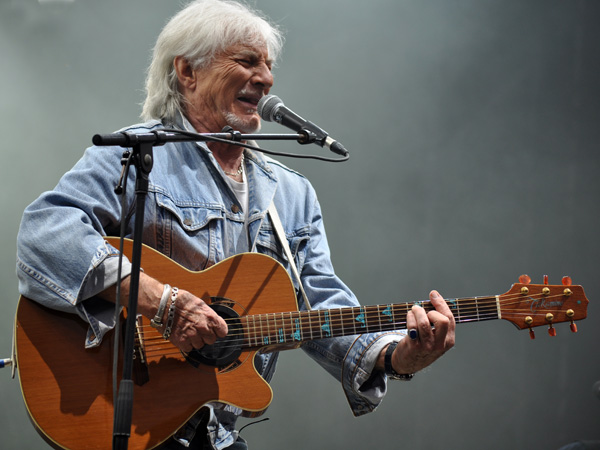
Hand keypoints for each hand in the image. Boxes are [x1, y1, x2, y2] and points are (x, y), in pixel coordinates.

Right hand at [104, 272, 228, 352]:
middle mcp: (203, 327)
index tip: (216, 331)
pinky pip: (189, 348)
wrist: (163, 304)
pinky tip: (182, 335)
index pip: (223, 331)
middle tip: (198, 330)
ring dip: (195, 340)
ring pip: (200, 345)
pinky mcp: (182, 342)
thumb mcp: (199, 304)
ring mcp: (193, 335)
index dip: (218, 331)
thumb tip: (213, 322)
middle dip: (206, 336)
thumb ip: (208, 315)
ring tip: (188, 331)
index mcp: (210, 317)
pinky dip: (186, 344)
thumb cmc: (180, 301)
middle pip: (211, 340)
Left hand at [391, 290, 454, 373]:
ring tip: (414, 310)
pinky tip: (409, 317)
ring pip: (425, 323)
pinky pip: (412, 327)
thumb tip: (434, 296)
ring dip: (418, 312)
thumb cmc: (422, 345)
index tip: (433, 294)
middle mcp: (440, 344)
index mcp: (449, 340)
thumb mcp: (436, 337)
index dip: (441, 304)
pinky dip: (410, 317)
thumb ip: (437, 321)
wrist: (408, 363)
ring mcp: (427, 346)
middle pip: (442, 321)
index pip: (450, 319)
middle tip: (424, 311)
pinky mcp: (414, 346)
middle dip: (432, 311)